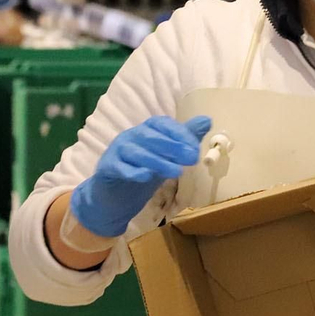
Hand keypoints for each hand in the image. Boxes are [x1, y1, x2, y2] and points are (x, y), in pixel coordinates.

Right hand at [70, 115, 211, 237]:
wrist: (115, 195)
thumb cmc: (143, 170)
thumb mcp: (167, 155)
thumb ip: (185, 138)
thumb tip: (207, 120)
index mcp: (145, 130)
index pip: (162, 124)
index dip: (179, 133)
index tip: (195, 147)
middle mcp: (130, 136)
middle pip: (149, 136)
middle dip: (172, 146)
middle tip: (192, 159)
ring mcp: (117, 151)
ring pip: (136, 152)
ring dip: (157, 161)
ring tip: (176, 172)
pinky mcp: (107, 168)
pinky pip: (119, 167)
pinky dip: (132, 171)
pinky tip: (146, 177)